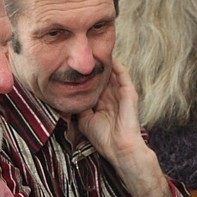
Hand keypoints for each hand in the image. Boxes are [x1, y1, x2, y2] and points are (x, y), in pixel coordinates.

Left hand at [77, 59, 172, 196]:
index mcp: (101, 102)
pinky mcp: (129, 92)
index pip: (92, 83)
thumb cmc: (103, 139)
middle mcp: (111, 95)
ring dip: (103, 61)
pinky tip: (107, 56)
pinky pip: (122, 73)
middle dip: (92, 64)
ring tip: (93, 47)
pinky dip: (116, 64)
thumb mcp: (84, 120)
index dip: (83, 74)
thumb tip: (67, 95)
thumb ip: (78, 106)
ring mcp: (121, 93)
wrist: (120, 149)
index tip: (71, 63)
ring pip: (111, 71)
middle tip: (82, 49)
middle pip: (101, 74)